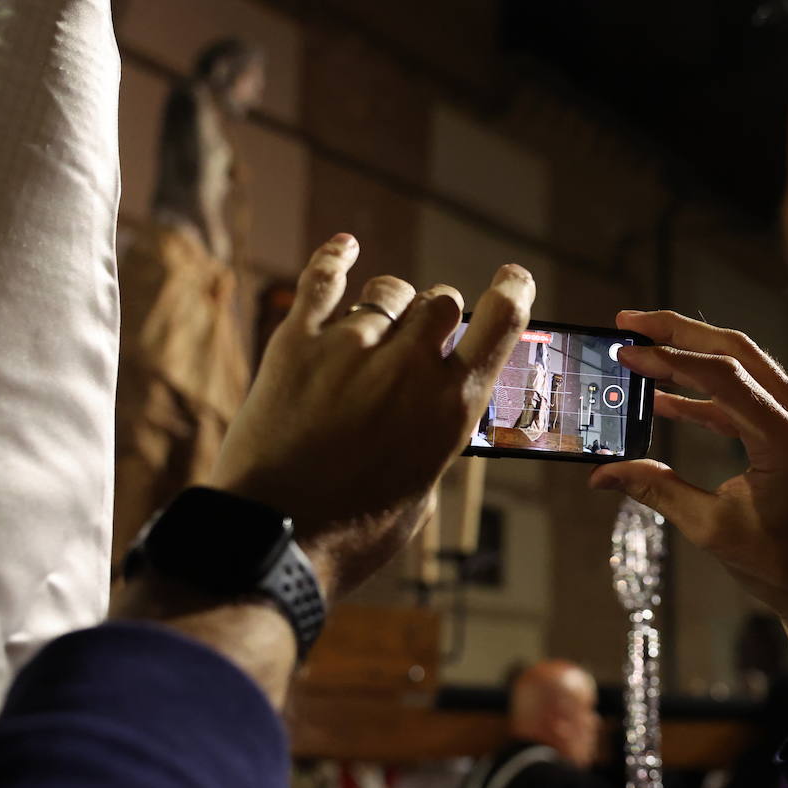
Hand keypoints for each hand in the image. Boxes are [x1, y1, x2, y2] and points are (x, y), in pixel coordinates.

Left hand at [208, 234, 534, 598]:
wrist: (274, 539)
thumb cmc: (354, 533)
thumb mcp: (422, 489)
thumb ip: (432, 437)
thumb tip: (428, 411)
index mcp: (451, 406)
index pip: (501, 322)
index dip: (512, 292)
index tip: (513, 281)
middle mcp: (407, 367)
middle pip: (440, 301)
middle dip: (439, 314)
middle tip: (424, 335)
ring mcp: (350, 348)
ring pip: (387, 293)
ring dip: (391, 306)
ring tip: (379, 329)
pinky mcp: (296, 345)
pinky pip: (322, 281)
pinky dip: (336, 260)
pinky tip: (345, 247)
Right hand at [589, 311, 787, 653]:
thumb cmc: (779, 563)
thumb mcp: (710, 528)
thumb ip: (656, 490)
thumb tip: (602, 475)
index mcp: (787, 440)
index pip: (724, 377)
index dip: (670, 360)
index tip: (628, 352)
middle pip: (735, 351)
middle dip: (679, 331)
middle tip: (630, 321)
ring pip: (741, 365)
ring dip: (690, 354)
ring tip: (641, 347)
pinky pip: (743, 397)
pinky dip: (704, 392)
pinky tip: (664, 399)